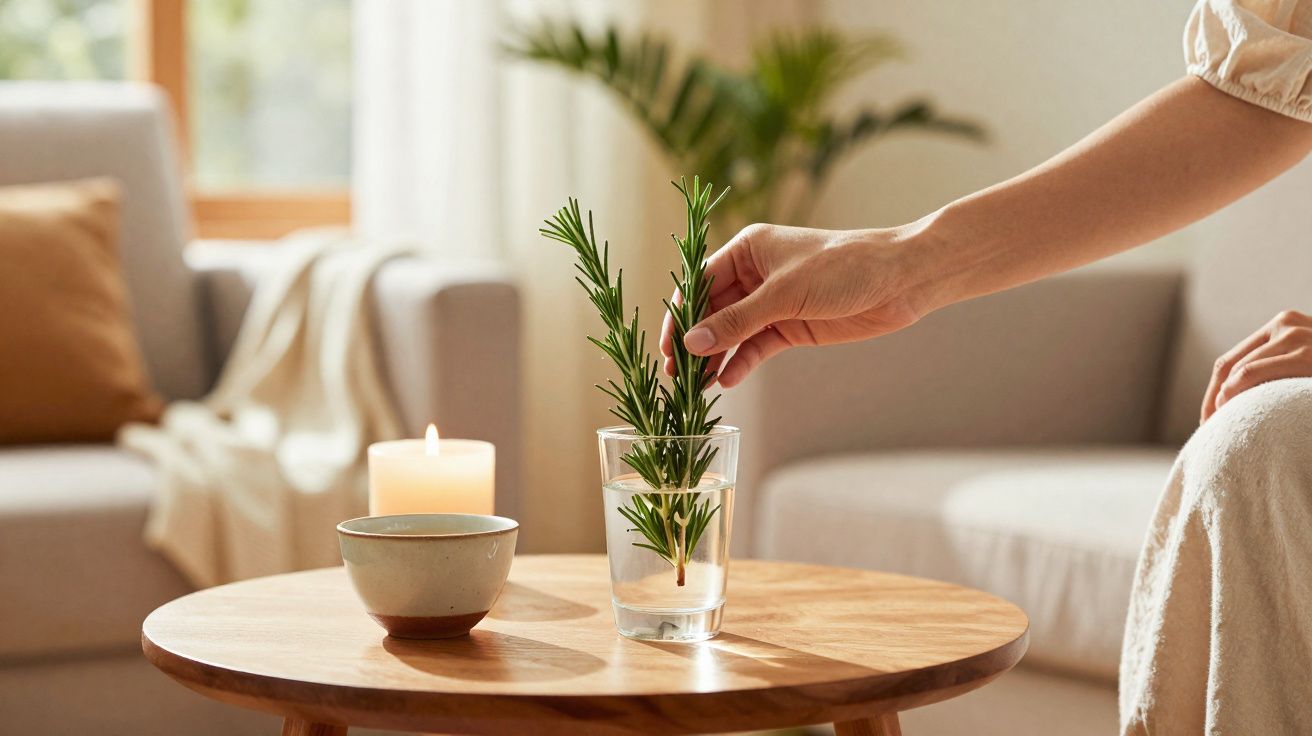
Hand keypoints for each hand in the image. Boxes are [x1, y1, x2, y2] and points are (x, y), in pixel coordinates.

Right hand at [659, 223, 927, 387]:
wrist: (900, 280)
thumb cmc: (843, 268)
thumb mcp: (784, 294)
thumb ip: (737, 321)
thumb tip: (692, 343)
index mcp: (748, 250)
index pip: (700, 283)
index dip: (681, 315)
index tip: (668, 347)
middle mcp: (755, 275)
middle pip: (713, 311)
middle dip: (695, 342)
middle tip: (677, 376)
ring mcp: (773, 303)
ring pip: (732, 333)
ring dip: (715, 357)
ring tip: (696, 386)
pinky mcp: (791, 326)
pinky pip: (756, 347)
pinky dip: (741, 362)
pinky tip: (726, 382)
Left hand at [1202, 309, 1311, 422]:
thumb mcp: (1306, 359)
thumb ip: (1280, 364)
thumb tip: (1240, 394)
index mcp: (1284, 324)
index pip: (1236, 358)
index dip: (1217, 387)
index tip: (1211, 413)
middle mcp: (1286, 324)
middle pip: (1230, 364)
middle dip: (1215, 396)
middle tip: (1207, 423)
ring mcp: (1295, 336)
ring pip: (1239, 370)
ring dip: (1222, 398)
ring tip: (1217, 422)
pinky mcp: (1305, 355)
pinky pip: (1254, 372)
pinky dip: (1235, 391)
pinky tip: (1228, 411)